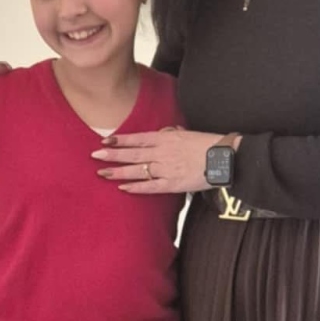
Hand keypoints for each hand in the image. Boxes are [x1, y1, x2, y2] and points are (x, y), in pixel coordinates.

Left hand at [92, 128, 228, 194]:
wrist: (224, 158)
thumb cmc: (207, 144)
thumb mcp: (187, 132)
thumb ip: (171, 132)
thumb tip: (161, 132)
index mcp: (166, 138)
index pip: (138, 138)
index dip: (120, 139)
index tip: (105, 140)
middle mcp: (163, 152)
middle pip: (133, 154)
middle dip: (112, 155)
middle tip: (95, 156)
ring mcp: (167, 169)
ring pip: (138, 170)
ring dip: (119, 172)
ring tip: (102, 173)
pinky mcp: (173, 184)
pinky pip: (151, 186)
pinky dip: (136, 187)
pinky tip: (123, 188)